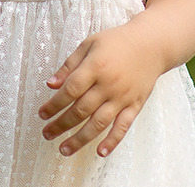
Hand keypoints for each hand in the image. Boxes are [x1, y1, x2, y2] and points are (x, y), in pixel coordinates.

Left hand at [38, 22, 164, 157]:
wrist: (151, 44)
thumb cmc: (117, 42)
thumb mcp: (89, 44)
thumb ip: (69, 65)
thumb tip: (51, 84)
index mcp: (95, 66)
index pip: (70, 90)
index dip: (54, 104)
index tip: (42, 114)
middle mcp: (108, 84)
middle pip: (81, 110)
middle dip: (61, 124)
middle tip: (47, 134)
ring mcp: (123, 97)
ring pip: (99, 123)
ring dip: (80, 139)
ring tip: (64, 149)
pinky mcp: (135, 105)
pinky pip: (123, 126)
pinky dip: (112, 141)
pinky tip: (100, 152)